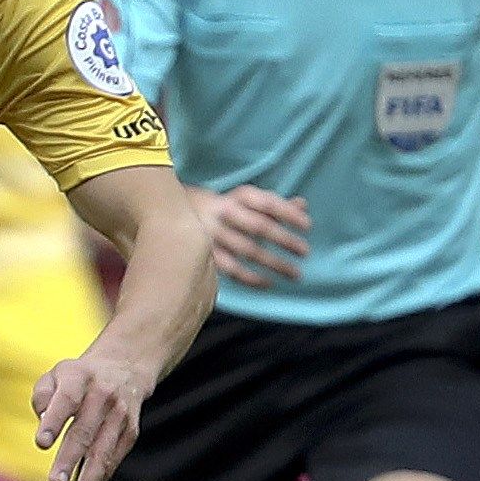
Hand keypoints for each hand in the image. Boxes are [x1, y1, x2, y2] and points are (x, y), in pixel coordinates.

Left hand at [33, 337, 159, 480]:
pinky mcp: (131, 431)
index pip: (65, 400)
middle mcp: (102, 395)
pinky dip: (100, 476)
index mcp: (79, 377)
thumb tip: (43, 423)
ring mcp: (120, 414)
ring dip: (90, 480)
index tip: (41, 443)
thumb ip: (42, 396)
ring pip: (104, 451)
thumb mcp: (56, 374)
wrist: (124, 367)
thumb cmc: (77, 378)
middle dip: (69, 460)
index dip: (53, 421)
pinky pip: (114, 457)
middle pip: (84, 431)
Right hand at [190, 183, 307, 285]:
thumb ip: (272, 204)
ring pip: (248, 250)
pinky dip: (251, 278)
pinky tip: (268, 283)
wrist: (172, 213)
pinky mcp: (204, 254)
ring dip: (274, 263)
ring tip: (295, 273)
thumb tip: (303, 205)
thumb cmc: (220, 207)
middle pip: (260, 226)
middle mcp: (224, 212)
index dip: (289, 213)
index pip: (267, 202)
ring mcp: (213, 234)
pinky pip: (231, 268)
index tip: (308, 226)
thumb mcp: (243, 200)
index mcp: (237, 197)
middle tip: (305, 252)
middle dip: (285, 240)